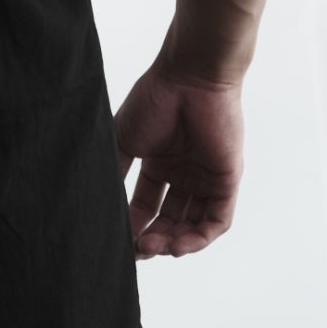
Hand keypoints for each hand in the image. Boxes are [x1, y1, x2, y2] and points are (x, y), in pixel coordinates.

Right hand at [115, 55, 244, 257]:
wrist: (189, 77)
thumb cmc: (155, 99)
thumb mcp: (124, 138)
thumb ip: (115, 169)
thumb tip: (99, 201)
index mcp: (161, 163)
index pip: (148, 205)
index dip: (135, 225)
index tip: (120, 242)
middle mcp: (186, 174)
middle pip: (171, 219)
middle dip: (155, 238)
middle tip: (139, 249)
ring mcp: (207, 178)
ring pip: (194, 225)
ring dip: (175, 242)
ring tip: (155, 247)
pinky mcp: (227, 180)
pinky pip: (217, 220)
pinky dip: (199, 238)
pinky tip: (178, 245)